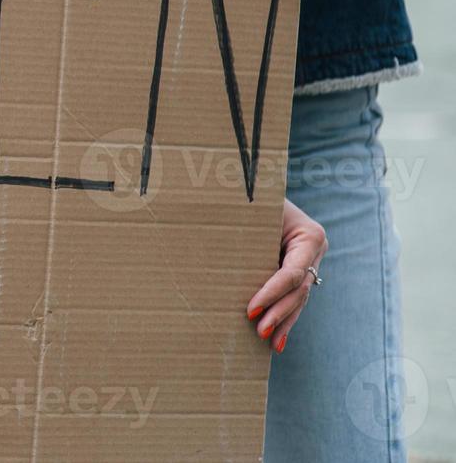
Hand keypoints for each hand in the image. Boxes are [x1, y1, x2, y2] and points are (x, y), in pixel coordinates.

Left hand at [246, 198, 326, 353]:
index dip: (271, 294)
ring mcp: (310, 263)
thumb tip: (215, 242)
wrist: (261, 188)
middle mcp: (315, 252)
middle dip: (279, 313)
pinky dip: (285, 316)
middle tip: (259, 331)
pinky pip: (294, 296)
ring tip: (270, 343)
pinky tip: (278, 339)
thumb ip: (247, 226)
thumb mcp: (256, 208)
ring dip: (284, 321)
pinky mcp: (299, 270)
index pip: (291, 273)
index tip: (250, 309)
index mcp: (310, 236)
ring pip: (298, 298)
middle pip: (297, 290)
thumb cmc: (254, 196)